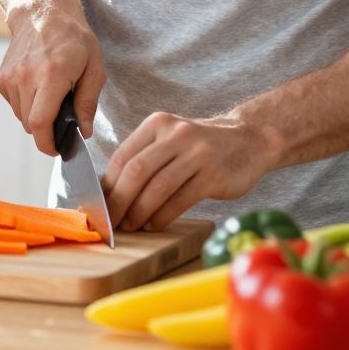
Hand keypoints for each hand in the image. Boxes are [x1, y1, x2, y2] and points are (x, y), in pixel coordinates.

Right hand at [0, 0, 104, 155]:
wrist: (41, 11)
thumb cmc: (74, 38)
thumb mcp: (94, 67)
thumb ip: (88, 102)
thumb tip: (84, 132)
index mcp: (52, 75)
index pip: (40, 123)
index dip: (47, 144)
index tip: (57, 149)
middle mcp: (26, 77)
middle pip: (30, 125)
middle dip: (46, 131)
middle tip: (62, 120)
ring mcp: (10, 77)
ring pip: (21, 116)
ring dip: (36, 117)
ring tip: (51, 97)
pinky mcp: (1, 78)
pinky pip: (13, 105)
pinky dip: (26, 105)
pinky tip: (37, 88)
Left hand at [102, 113, 275, 231]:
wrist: (249, 140)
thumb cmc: (201, 147)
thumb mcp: (170, 139)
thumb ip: (143, 157)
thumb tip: (109, 190)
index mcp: (157, 124)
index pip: (123, 156)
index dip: (107, 184)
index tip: (98, 204)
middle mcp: (176, 134)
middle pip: (136, 172)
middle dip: (118, 201)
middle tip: (111, 221)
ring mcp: (197, 154)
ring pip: (157, 188)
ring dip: (139, 212)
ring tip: (130, 225)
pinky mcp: (213, 175)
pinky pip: (180, 200)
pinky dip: (162, 216)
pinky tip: (153, 224)